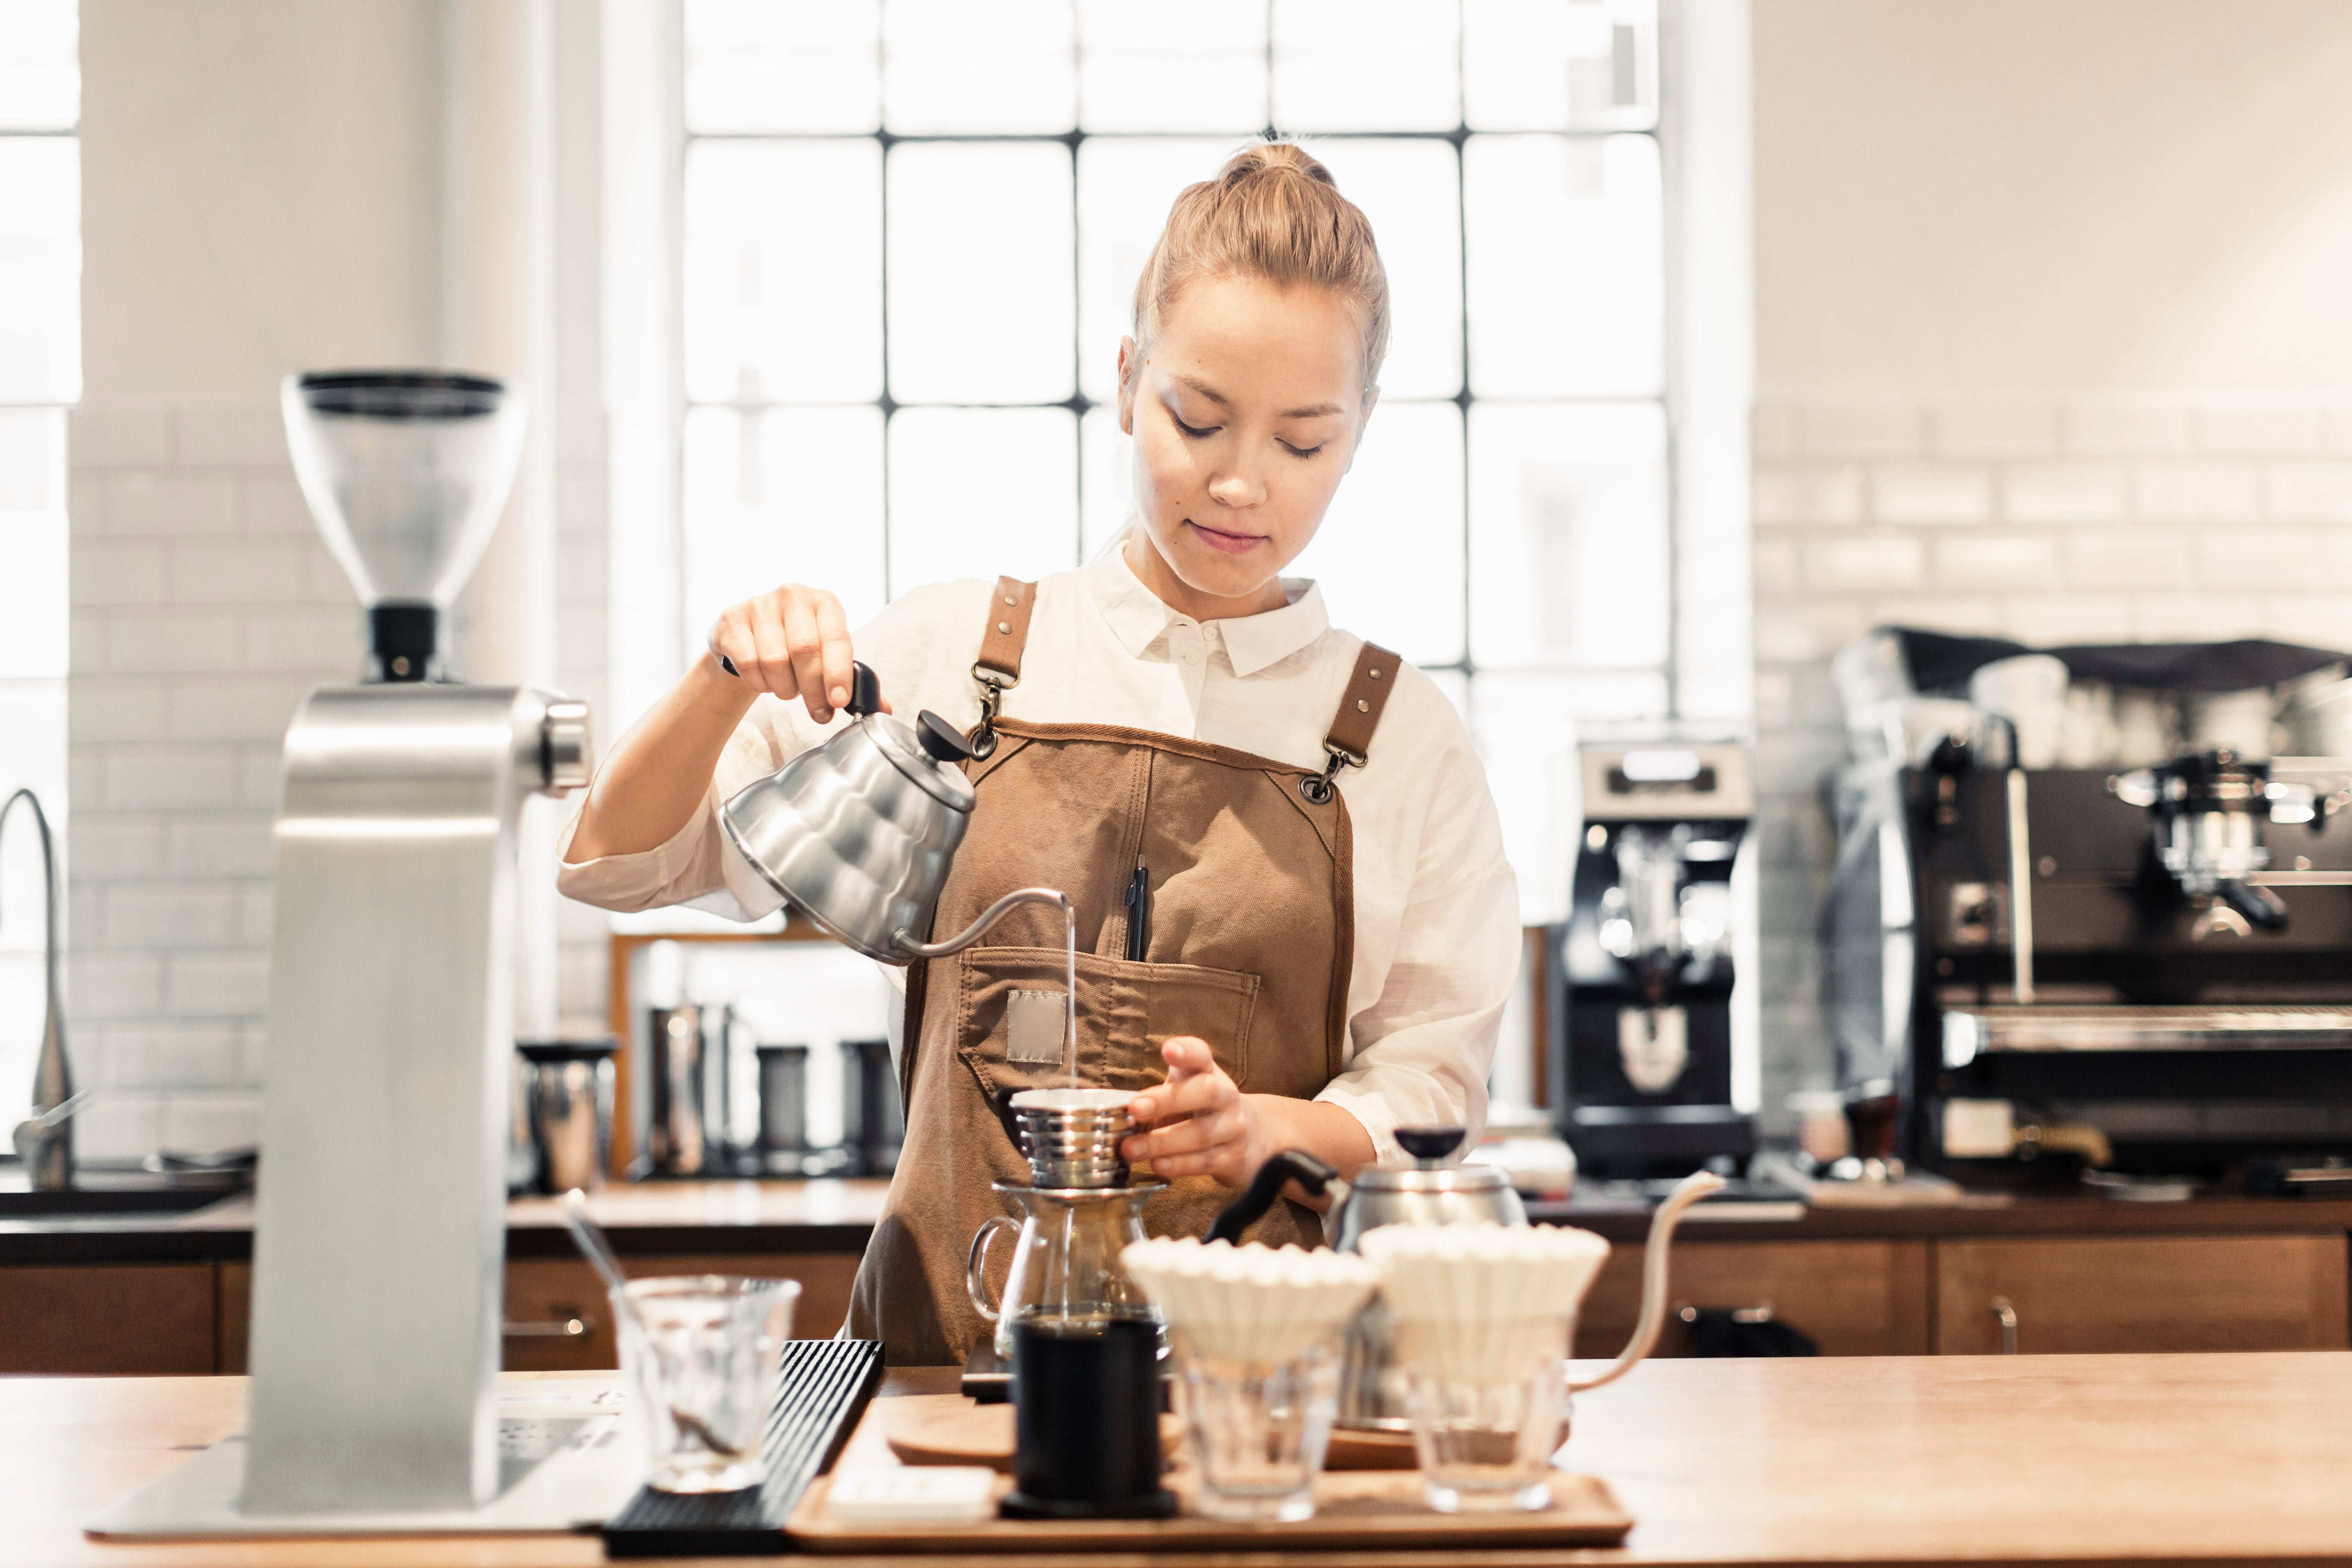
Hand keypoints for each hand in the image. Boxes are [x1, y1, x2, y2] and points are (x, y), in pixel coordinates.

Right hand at [707, 583, 881, 725]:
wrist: (748, 637)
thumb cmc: (795, 647)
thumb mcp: (827, 656)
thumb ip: (853, 680)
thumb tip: (882, 708)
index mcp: (824, 602)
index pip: (836, 638)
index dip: (839, 673)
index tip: (840, 701)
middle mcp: (792, 595)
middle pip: (805, 651)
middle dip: (814, 690)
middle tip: (819, 713)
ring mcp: (759, 605)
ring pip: (775, 661)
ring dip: (785, 688)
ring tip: (789, 689)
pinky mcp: (731, 620)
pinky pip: (749, 664)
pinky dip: (760, 683)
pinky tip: (765, 680)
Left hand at [1121, 1037, 1277, 1188]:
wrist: (1255, 1138)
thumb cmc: (1204, 1111)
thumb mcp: (1186, 1091)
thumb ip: (1158, 1094)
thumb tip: (1115, 1111)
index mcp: (1209, 1073)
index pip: (1202, 1055)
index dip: (1187, 1051)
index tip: (1168, 1050)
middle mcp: (1226, 1097)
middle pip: (1205, 1091)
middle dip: (1167, 1100)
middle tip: (1135, 1108)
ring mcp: (1232, 1128)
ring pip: (1201, 1132)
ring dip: (1162, 1141)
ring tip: (1131, 1149)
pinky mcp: (1233, 1157)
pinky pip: (1205, 1161)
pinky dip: (1179, 1164)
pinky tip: (1158, 1165)